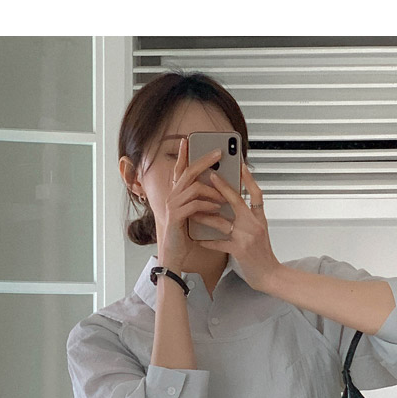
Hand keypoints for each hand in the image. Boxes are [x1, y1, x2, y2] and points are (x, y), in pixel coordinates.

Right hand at [155, 135, 225, 270]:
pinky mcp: (176, 217)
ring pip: (194, 187)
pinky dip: (208, 204)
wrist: (174, 257)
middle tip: (219, 153)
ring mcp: (172, 206)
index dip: (182, 154)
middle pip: (189, 171)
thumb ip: (199, 201)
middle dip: (205, 160)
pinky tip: (218, 206)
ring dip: (212, 189)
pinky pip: (194, 205)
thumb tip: (216, 191)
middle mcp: (172, 196)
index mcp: (176, 194)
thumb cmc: (183, 237)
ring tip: (224, 194)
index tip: (187, 140)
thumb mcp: (193, 215)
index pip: (179, 169)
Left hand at [211, 155, 278, 290]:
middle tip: (211, 175)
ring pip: (223, 222)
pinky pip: (219, 243)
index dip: (249, 178)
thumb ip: (251, 217)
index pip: (256, 194)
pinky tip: (198, 239)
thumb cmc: (264, 255)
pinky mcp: (239, 251)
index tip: (240, 165)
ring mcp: (246, 237)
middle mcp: (254, 225)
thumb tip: (238, 204)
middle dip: (223, 187)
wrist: (270, 276)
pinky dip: (207, 241)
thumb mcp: (262, 231)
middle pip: (237, 201)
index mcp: (259, 219)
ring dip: (206, 216)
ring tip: (194, 211)